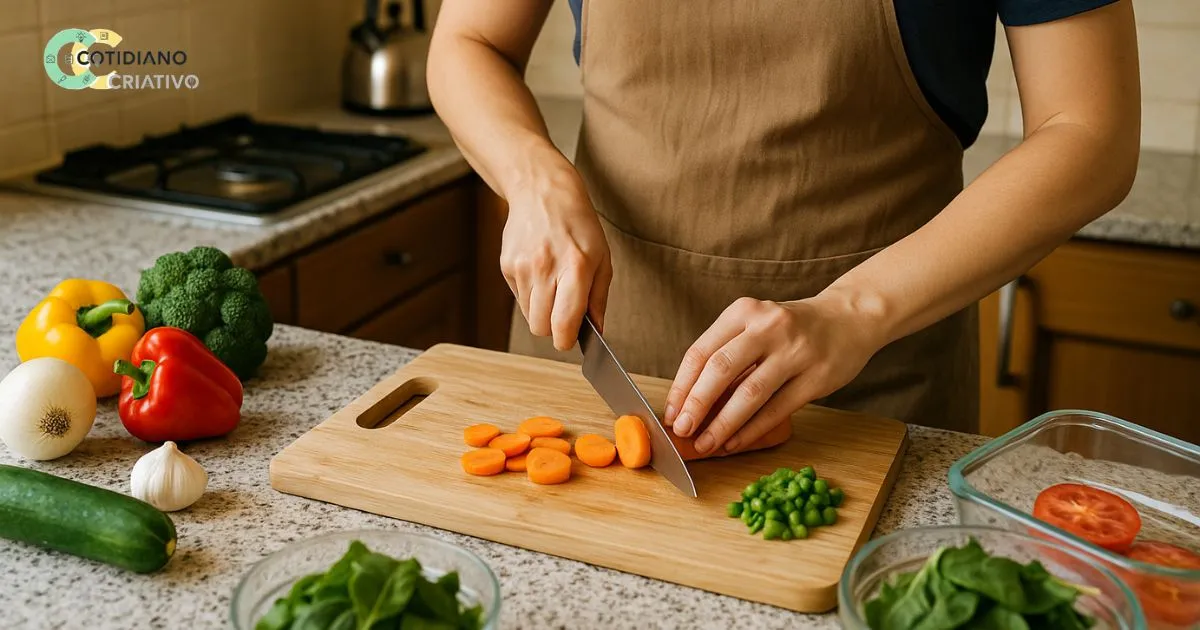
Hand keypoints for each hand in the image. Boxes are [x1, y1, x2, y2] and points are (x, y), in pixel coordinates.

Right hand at [500, 164, 612, 350]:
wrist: (543, 193)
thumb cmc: (578, 226)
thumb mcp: (602, 258)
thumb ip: (598, 298)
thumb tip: (597, 331)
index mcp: (575, 267)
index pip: (564, 322)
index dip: (566, 340)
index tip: (570, 339)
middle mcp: (546, 268)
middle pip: (541, 327)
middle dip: (554, 329)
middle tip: (565, 314)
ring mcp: (522, 267)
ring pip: (529, 316)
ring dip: (542, 312)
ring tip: (554, 288)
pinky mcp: (506, 266)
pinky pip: (518, 299)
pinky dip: (530, 296)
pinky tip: (540, 274)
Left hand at [663, 293, 885, 454]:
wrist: (849, 318)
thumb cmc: (791, 329)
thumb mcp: (755, 325)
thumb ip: (726, 354)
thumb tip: (689, 402)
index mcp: (744, 311)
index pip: (701, 352)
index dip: (682, 386)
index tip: (671, 412)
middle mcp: (768, 326)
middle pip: (721, 370)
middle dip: (696, 405)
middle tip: (682, 430)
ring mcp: (795, 351)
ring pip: (749, 394)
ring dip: (722, 424)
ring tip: (705, 444)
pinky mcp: (816, 377)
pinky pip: (776, 410)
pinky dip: (751, 430)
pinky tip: (734, 442)